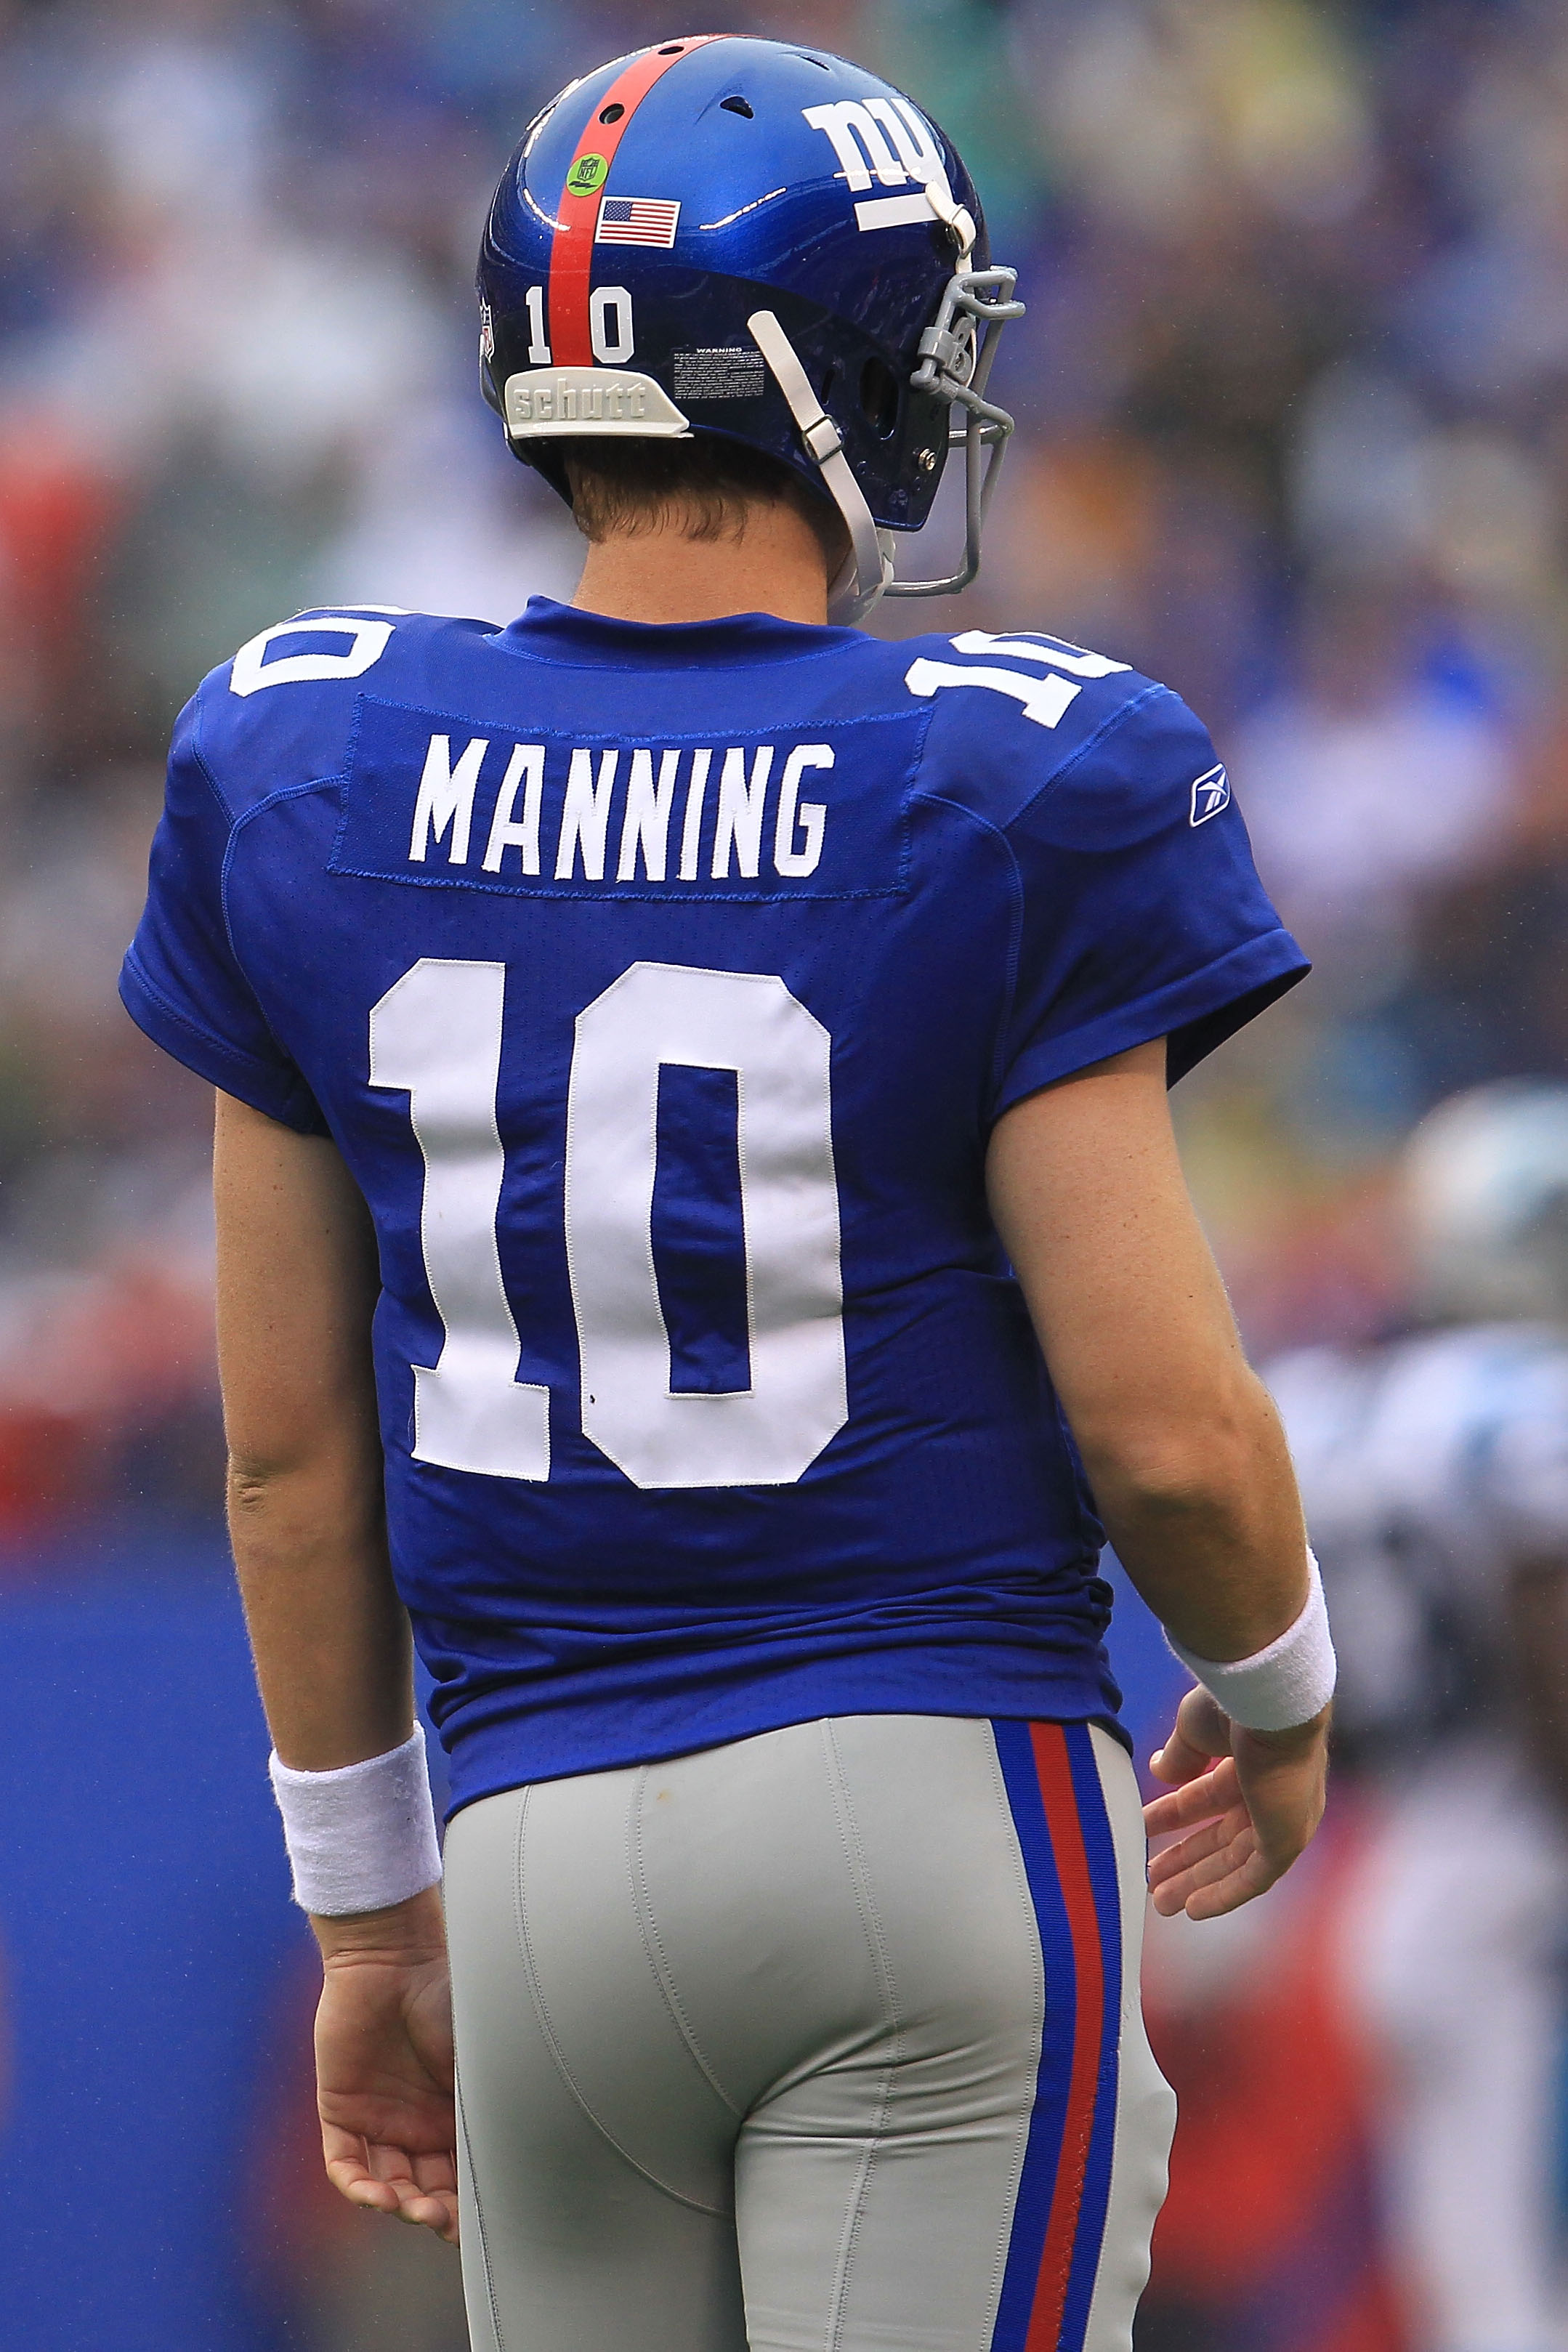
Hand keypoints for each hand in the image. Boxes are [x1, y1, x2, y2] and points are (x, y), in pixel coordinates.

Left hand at [311, 1885, 458, 2243]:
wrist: (394, 1958)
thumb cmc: (445, 1997)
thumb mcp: (477, 2056)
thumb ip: (488, 2102)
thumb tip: (518, 2155)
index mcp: (454, 2111)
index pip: (460, 2171)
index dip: (468, 2202)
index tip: (481, 2223)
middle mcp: (418, 2122)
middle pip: (424, 2187)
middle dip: (435, 2212)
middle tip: (443, 2221)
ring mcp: (378, 2118)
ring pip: (385, 2182)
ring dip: (398, 2204)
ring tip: (411, 2210)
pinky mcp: (341, 2109)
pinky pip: (344, 2161)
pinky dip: (356, 2184)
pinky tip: (374, 2195)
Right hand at [1142, 1684, 1328, 1920]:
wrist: (1270, 1705)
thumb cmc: (1234, 1705)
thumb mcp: (1195, 1730)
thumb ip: (1181, 1757)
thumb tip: (1160, 1773)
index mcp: (1250, 1761)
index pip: (1207, 1797)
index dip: (1174, 1815)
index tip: (1143, 1829)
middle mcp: (1270, 1794)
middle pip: (1222, 1837)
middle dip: (1186, 1860)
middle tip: (1151, 1880)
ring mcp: (1282, 1819)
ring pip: (1235, 1862)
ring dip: (1197, 1882)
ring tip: (1160, 1902)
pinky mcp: (1286, 1839)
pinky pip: (1255, 1878)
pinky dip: (1225, 1894)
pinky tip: (1193, 1909)